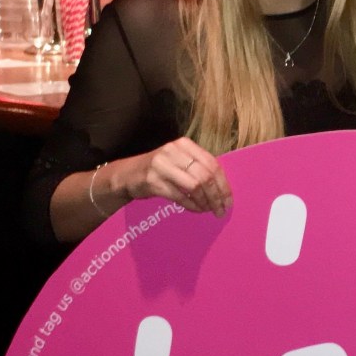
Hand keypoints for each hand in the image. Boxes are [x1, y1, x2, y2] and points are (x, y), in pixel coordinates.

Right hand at [118, 136, 233, 217]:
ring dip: (205, 201)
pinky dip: (192, 205)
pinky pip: (180, 196)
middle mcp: (174, 151)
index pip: (212, 164)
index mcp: (185, 145)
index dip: (223, 184)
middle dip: (216, 196)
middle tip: (221, 210)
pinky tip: (196, 209)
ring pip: (195, 185)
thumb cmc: (159, 170)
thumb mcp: (179, 161)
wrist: (127, 174)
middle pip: (205, 175)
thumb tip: (223, 189)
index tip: (228, 200)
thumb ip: (198, 168)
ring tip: (209, 210)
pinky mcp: (153, 181)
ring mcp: (162, 165)